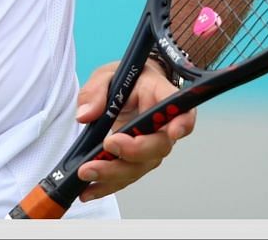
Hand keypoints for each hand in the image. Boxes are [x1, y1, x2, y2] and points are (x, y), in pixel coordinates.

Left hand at [74, 59, 195, 200]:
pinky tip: (89, 191)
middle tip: (108, 146)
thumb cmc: (126, 81)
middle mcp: (163, 127)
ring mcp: (150, 147)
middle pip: (158, 147)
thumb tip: (85, 115)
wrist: (128, 91)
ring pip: (140, 166)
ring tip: (87, 173)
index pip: (181, 111)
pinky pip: (125, 177)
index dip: (182, 123)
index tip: (173, 131)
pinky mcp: (135, 160)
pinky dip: (106, 185)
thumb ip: (95, 91)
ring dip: (113, 173)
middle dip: (133, 151)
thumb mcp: (107, 75)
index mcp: (161, 98)